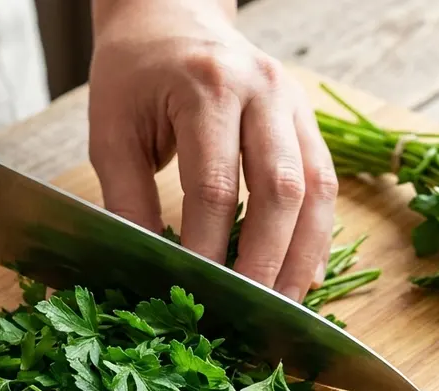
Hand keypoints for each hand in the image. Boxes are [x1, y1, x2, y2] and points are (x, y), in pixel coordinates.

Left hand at [89, 0, 337, 301]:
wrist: (170, 16)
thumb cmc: (135, 74)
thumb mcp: (112, 130)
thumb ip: (127, 199)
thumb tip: (143, 270)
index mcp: (208, 86)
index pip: (216, 185)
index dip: (210, 248)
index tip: (199, 296)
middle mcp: (264, 90)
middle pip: (281, 190)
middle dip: (268, 261)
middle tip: (251, 313)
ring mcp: (294, 103)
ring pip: (318, 189)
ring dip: (304, 255)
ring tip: (287, 306)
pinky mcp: (307, 119)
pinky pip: (325, 183)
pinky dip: (317, 234)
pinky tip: (305, 273)